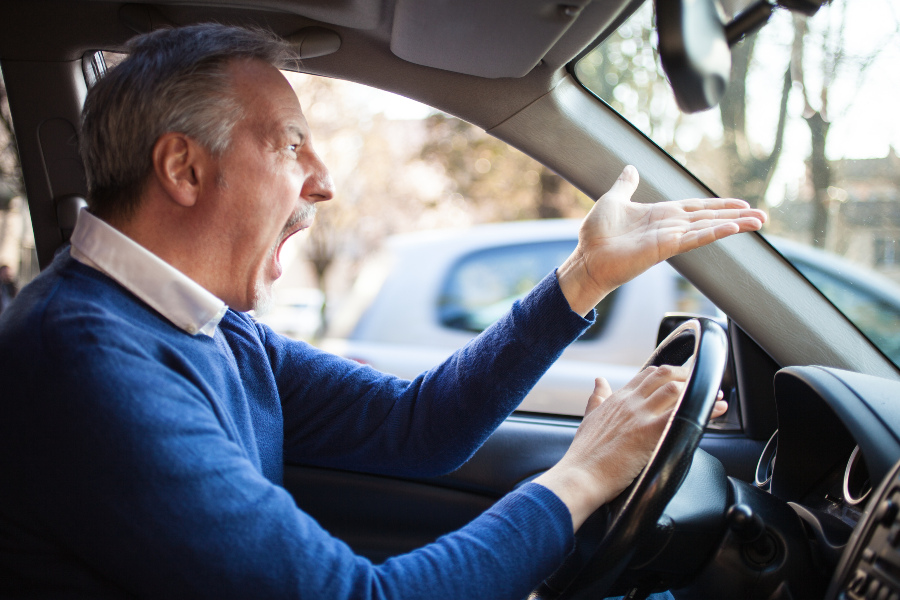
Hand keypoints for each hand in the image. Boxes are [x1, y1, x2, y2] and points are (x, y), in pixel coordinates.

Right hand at [534, 365, 720, 530]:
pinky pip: (681, 413)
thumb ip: (597, 398)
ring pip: (675, 389)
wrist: (580, 476)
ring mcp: (640, 415)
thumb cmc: (584, 455)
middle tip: (703, 386)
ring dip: (698, 391)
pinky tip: (717, 409)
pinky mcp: (649, 432)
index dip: (670, 374)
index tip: (685, 380)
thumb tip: (600, 380)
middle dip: (688, 376)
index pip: (648, 375)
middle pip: (664, 375)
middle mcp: (630, 402)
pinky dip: (704, 409)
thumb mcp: (589, 418)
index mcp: (618, 398)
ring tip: (714, 397)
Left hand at [557, 165, 767, 314]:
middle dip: (736, 215)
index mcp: (660, 214)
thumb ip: (625, 185)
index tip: (742, 204)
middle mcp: (669, 226)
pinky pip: (694, 239)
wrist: (586, 257)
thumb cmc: (596, 234)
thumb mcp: (613, 200)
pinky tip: (732, 228)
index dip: (719, 205)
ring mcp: (669, 237)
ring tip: (758, 221)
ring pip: (708, 228)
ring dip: (734, 224)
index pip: (697, 207)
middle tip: (762, 216)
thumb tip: (631, 167)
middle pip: (710, 217)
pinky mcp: (664, 248)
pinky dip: (712, 233)